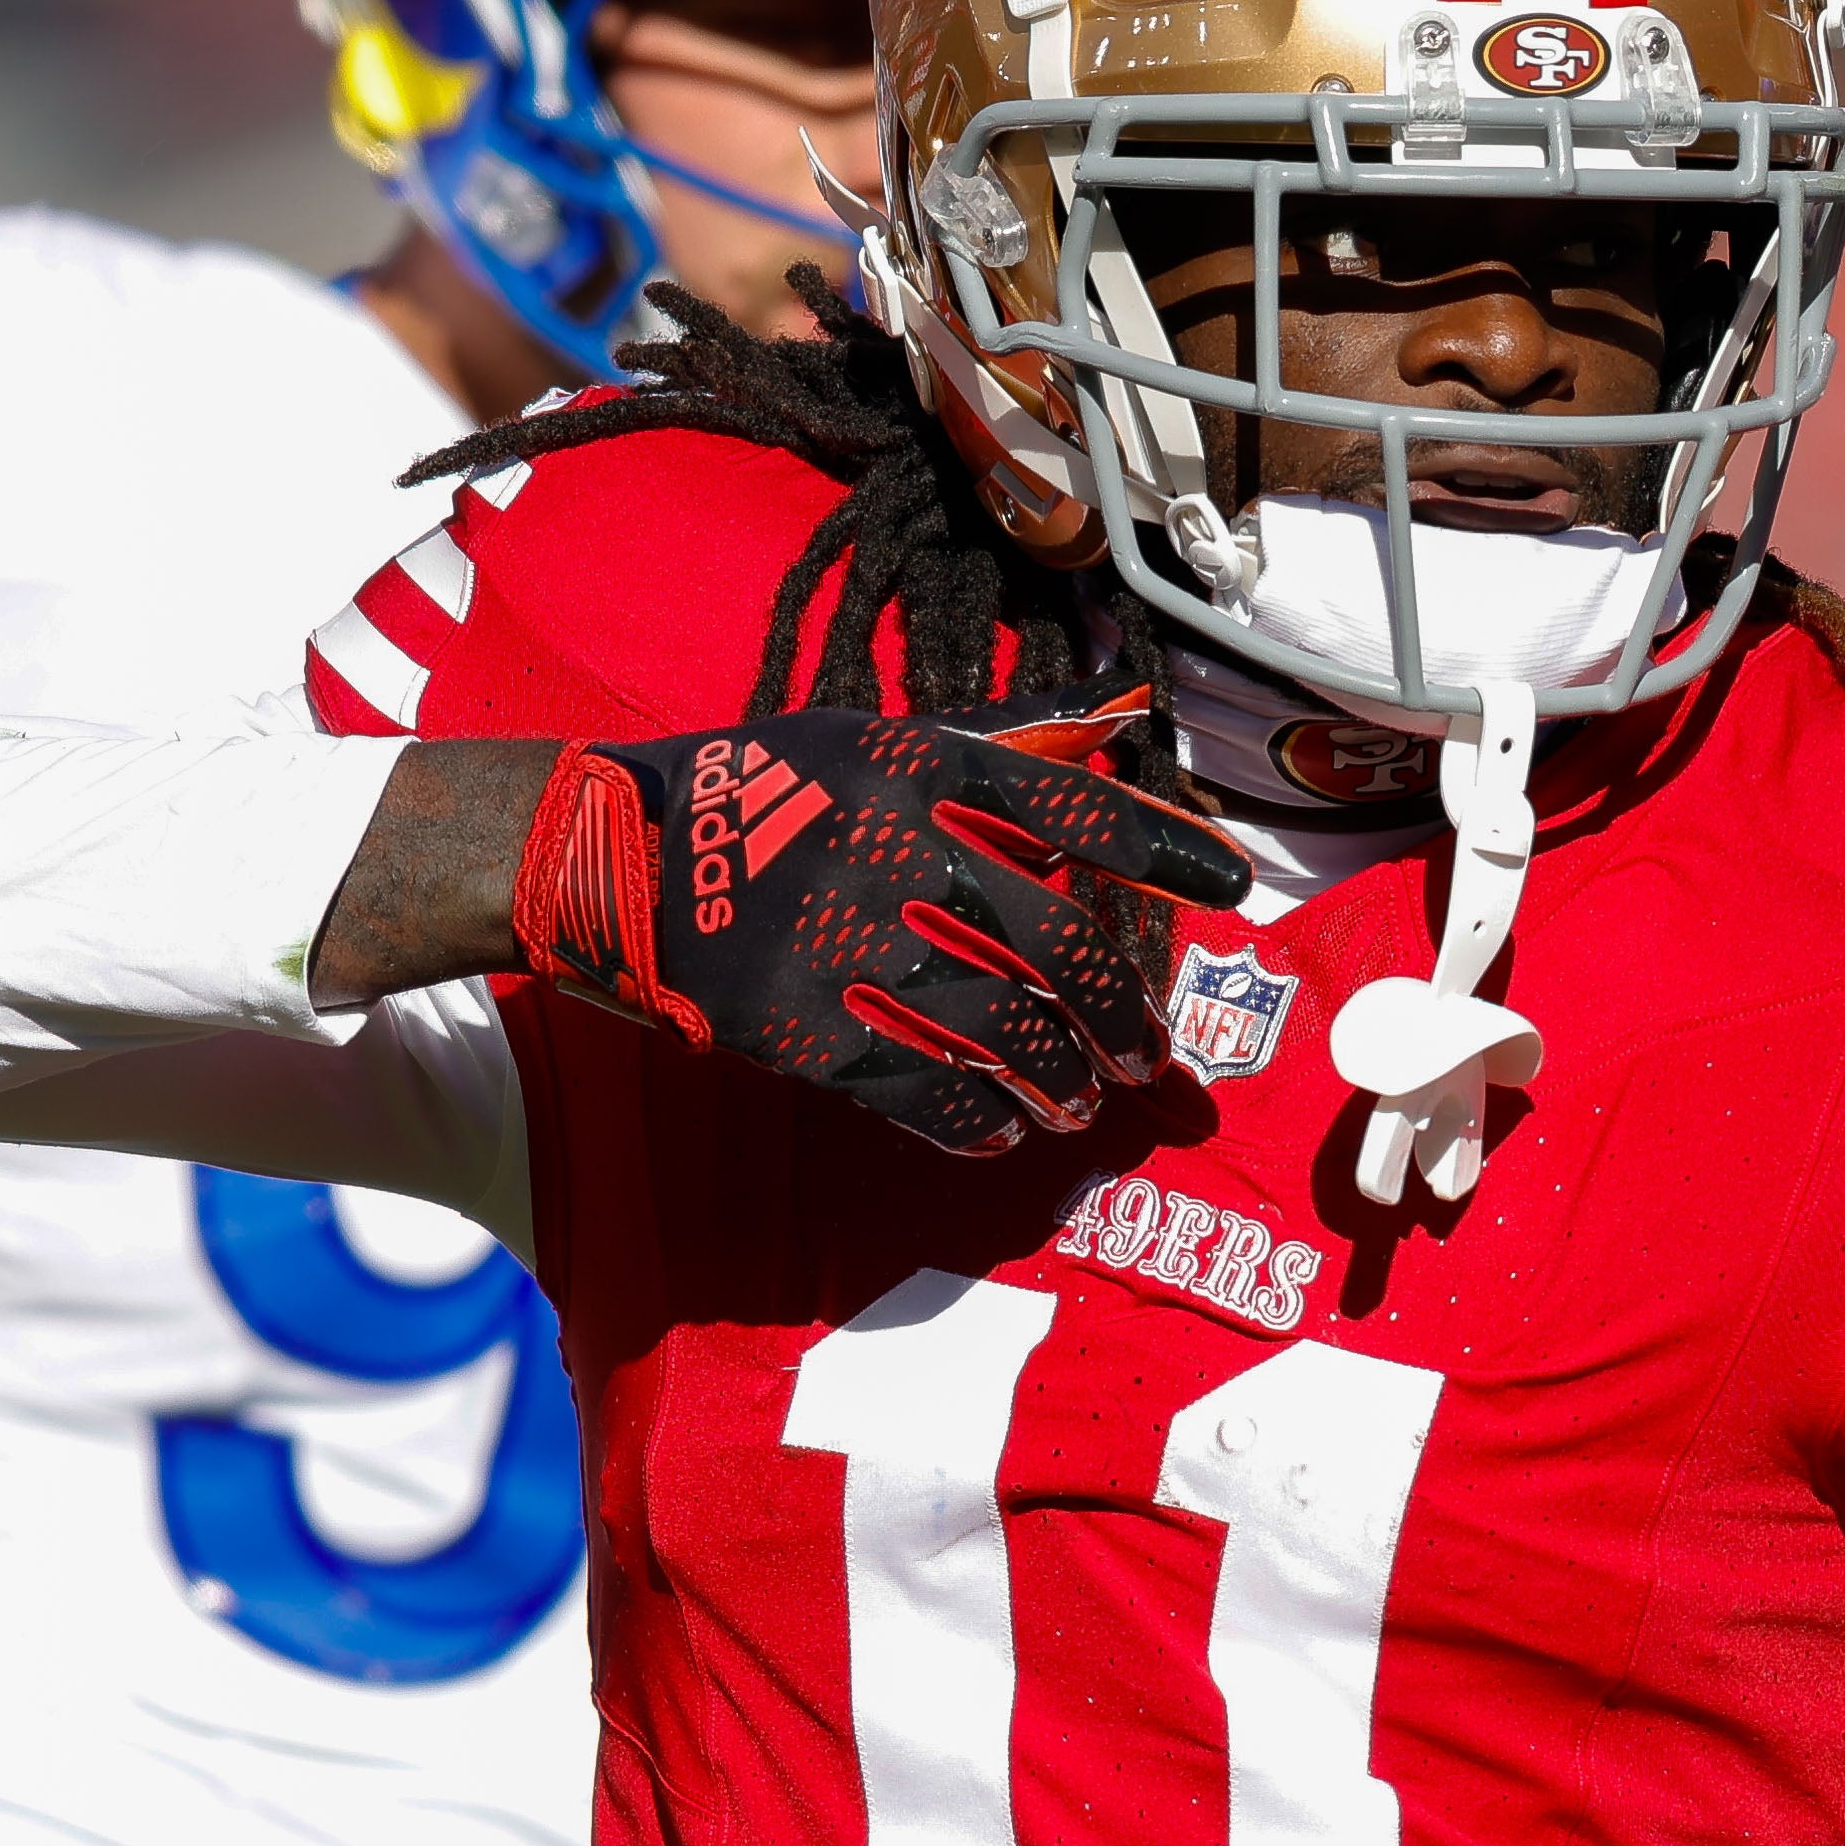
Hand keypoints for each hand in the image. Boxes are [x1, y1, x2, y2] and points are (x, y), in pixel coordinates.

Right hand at [514, 706, 1244, 1152]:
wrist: (608, 852)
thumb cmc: (763, 785)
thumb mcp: (875, 734)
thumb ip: (1004, 740)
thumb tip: (1123, 715)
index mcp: (918, 767)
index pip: (1076, 813)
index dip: (1168, 852)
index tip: (1236, 888)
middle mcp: (893, 849)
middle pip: (1056, 947)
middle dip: (1121, 1014)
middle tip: (1149, 1053)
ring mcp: (846, 943)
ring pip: (1001, 1032)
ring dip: (1061, 1079)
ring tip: (1084, 1101)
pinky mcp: (801, 1025)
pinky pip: (918, 1086)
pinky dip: (975, 1118)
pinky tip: (1002, 1129)